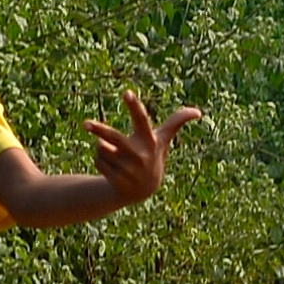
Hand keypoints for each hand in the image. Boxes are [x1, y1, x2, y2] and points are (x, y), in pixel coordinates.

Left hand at [86, 91, 200, 205]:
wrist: (143, 190)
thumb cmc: (152, 157)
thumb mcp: (163, 140)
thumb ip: (176, 123)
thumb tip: (198, 112)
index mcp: (150, 140)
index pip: (142, 120)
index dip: (135, 106)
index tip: (127, 93)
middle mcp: (140, 155)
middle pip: (114, 138)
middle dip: (99, 130)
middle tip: (85, 123)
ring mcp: (128, 169)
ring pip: (102, 148)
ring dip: (102, 147)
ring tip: (115, 153)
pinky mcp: (117, 180)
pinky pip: (98, 161)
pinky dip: (100, 160)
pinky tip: (112, 166)